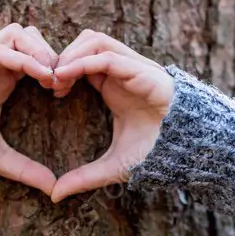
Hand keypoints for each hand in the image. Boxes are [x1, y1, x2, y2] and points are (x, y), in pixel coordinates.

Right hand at [0, 24, 57, 193]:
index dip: (55, 66)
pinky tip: (41, 78)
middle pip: (31, 36)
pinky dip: (25, 59)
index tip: (64, 91)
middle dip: (52, 54)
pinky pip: (3, 50)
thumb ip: (24, 168)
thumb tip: (53, 188)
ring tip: (51, 77)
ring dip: (40, 50)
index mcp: (4, 78)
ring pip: (19, 34)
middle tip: (62, 83)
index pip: (36, 53)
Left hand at [49, 30, 174, 201]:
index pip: (84, 58)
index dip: (63, 68)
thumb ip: (84, 176)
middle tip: (47, 80)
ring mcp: (133, 68)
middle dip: (63, 55)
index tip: (49, 89)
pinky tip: (66, 76)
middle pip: (86, 41)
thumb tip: (55, 195)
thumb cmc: (156, 152)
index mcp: (115, 84)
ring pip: (95, 40)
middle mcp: (123, 71)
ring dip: (71, 54)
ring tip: (56, 77)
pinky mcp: (142, 71)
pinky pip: (107, 56)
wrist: (187, 150)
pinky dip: (83, 62)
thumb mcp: (113, 166)